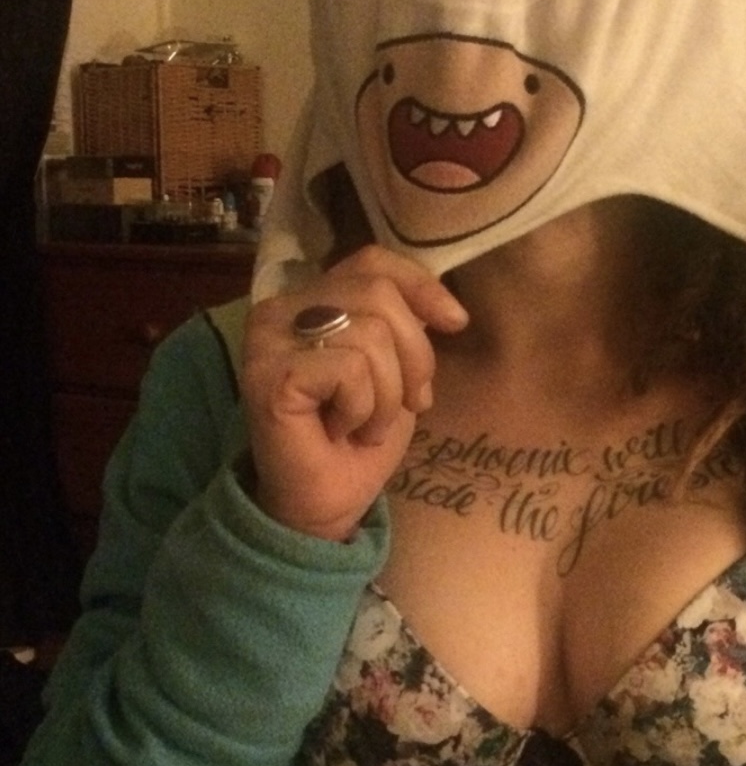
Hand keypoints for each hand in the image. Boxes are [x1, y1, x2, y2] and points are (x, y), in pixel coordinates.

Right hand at [241, 245, 466, 540]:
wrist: (324, 503)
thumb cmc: (359, 436)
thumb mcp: (395, 369)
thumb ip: (403, 326)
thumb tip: (447, 309)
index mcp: (309, 299)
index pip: (372, 261)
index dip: (421, 286)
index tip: (456, 323)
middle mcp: (281, 309)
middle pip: (379, 294)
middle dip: (414, 355)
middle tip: (409, 403)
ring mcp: (269, 340)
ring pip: (370, 334)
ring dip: (388, 394)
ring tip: (366, 424)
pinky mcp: (269, 375)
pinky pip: (349, 370)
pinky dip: (363, 409)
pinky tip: (341, 431)